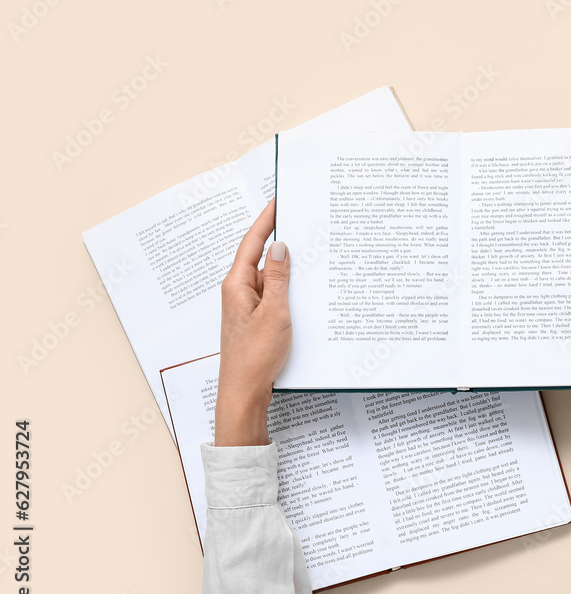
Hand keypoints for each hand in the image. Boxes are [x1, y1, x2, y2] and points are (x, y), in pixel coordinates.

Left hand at [214, 199, 290, 446]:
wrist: (244, 392)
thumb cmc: (255, 357)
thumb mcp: (274, 313)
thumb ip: (278, 279)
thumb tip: (280, 247)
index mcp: (238, 285)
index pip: (253, 243)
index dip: (267, 220)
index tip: (278, 200)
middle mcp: (240, 292)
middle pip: (262, 257)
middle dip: (280, 239)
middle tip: (301, 220)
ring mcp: (248, 306)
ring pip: (271, 277)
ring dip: (288, 267)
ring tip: (310, 251)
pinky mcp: (258, 319)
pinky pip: (274, 295)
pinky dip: (288, 287)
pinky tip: (304, 287)